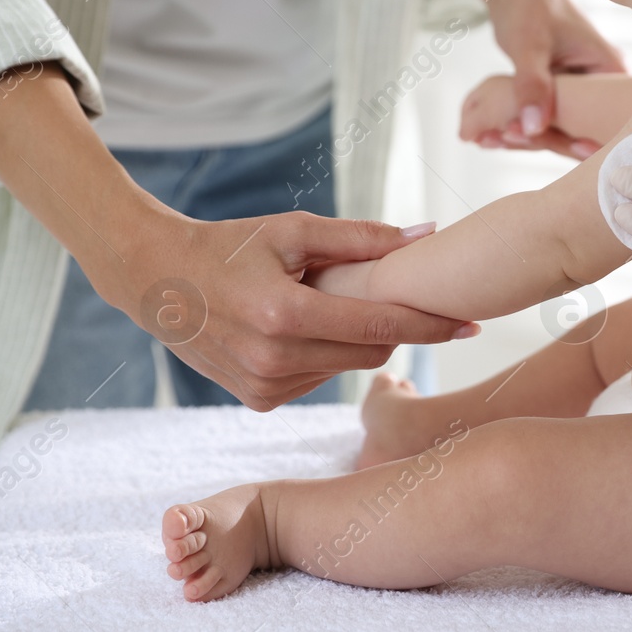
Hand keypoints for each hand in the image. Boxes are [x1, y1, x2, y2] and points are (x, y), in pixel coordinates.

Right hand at [95, 211, 477, 409]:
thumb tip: (430, 234)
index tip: (473, 324)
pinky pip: (321, 378)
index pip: (380, 328)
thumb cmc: (232, 245)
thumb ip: (364, 238)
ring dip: (361, 340)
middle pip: (373, 353)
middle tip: (420, 302)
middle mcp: (273, 360)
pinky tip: (311, 327)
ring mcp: (264, 387)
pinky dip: (329, 354)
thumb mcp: (295, 230)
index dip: (432, 326)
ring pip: (349, 367)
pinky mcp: (258, 400)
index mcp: (284, 315)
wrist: (158, 281)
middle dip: (402, 330)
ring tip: (340, 303)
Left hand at [454, 0, 624, 157]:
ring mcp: (580, 93)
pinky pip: (541, 121)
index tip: (538, 142)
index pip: (605, 120)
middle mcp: (602, 87)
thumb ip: (532, 85)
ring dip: (521, 137)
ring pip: (555, 129)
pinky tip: (484, 133)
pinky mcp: (559, 96)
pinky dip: (515, 126)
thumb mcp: (530, 43)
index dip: (576, 140)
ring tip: (483, 138)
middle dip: (539, 141)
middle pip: (579, 130)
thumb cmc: (529, 1)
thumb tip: (534, 129)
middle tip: (501, 139)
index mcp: (611, 71)